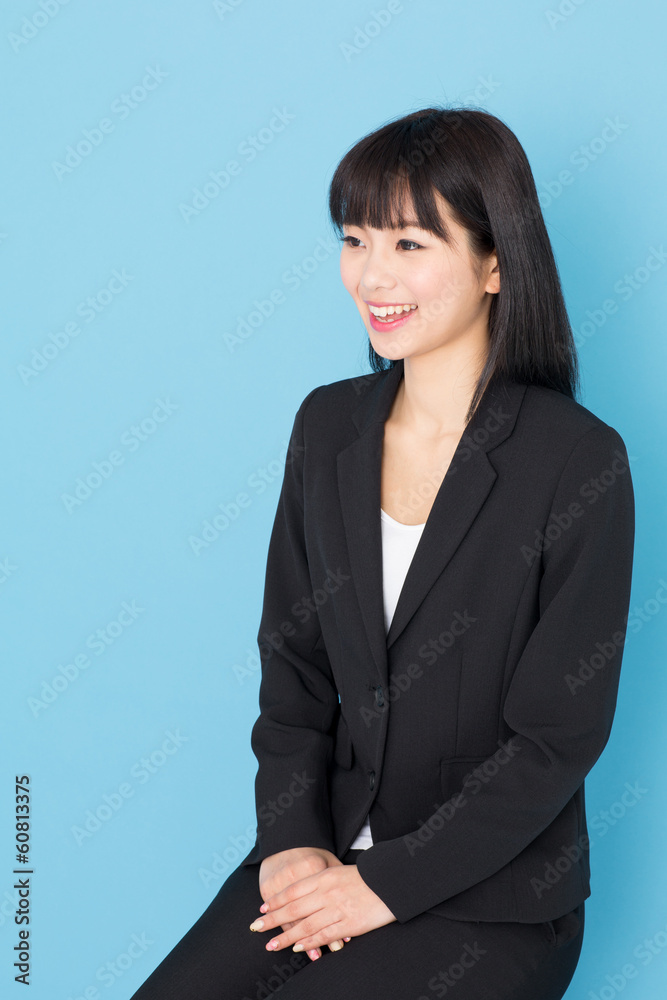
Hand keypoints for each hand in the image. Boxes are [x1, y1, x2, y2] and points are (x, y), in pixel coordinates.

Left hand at [249, 862, 395, 953]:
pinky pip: (324, 935)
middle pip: (294, 908)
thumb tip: (301, 894)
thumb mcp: (340, 871)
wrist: (391, 880)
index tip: (263, 909)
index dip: (276, 901)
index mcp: (324, 877)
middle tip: (256, 928)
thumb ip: (322, 881)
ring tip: (271, 945)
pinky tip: (297, 948)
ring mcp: (338, 909)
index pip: (294, 890)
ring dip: (286, 937)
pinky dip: (309, 943)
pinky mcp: (349, 924)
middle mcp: (327, 892)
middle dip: (273, 920)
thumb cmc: (366, 876)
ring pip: (306, 925)